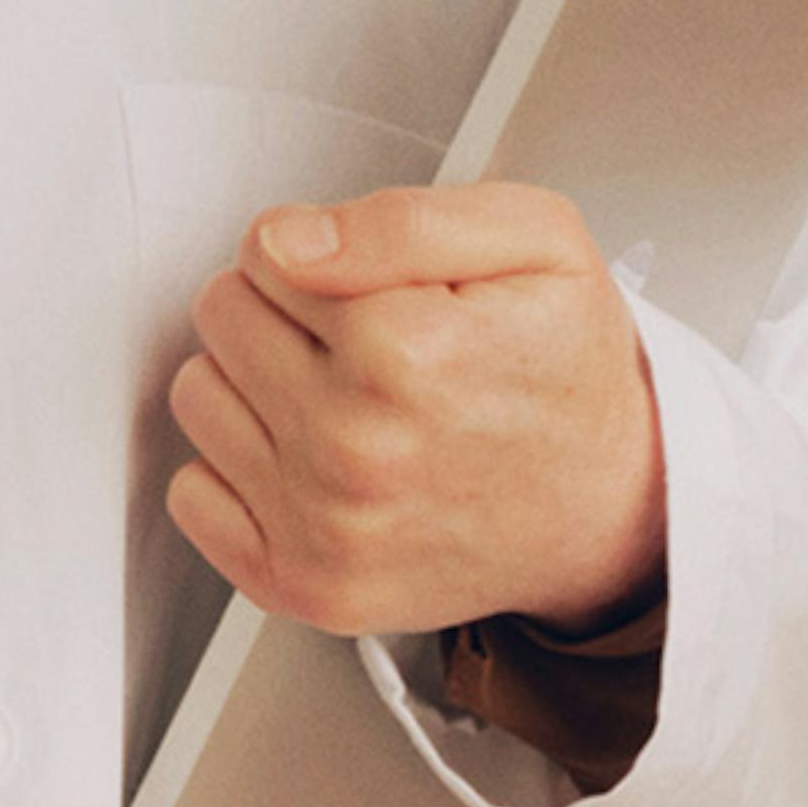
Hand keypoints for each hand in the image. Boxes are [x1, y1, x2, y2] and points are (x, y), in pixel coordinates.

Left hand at [163, 179, 667, 641]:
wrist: (615, 508)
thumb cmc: (568, 368)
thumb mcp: (533, 240)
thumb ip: (399, 218)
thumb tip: (284, 242)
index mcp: (404, 351)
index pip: (262, 250)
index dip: (319, 254)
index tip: (380, 289)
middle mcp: (356, 448)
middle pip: (221, 314)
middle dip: (281, 310)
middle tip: (364, 341)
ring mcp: (326, 529)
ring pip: (199, 395)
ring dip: (255, 386)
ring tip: (342, 398)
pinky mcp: (306, 587)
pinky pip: (192, 496)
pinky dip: (238, 471)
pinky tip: (309, 460)